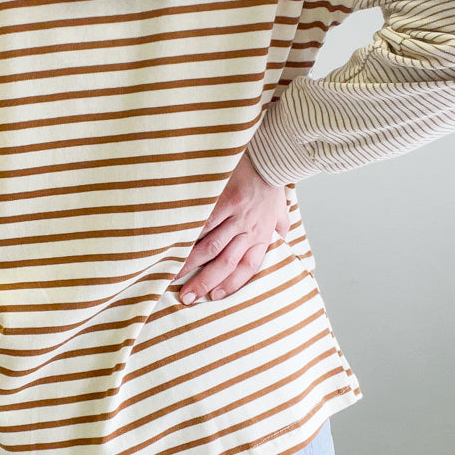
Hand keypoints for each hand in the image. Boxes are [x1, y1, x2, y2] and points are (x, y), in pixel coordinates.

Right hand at [177, 151, 290, 304]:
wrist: (269, 156)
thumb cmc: (270, 184)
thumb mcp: (281, 210)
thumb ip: (279, 227)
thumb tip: (281, 238)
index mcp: (262, 235)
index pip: (247, 267)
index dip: (231, 284)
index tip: (214, 296)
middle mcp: (249, 230)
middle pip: (225, 263)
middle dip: (204, 283)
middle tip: (187, 298)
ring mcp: (235, 216)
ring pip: (210, 247)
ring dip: (191, 264)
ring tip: (173, 276)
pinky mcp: (223, 200)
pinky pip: (204, 223)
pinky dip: (190, 237)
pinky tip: (175, 248)